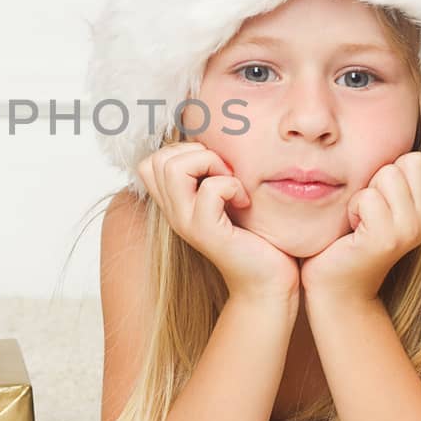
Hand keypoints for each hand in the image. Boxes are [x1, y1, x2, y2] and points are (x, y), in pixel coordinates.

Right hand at [137, 142, 300, 302]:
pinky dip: (232, 185)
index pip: (151, 161)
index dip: (182, 151)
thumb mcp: (227, 198)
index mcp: (174, 203)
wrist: (268, 281)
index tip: (214, 169)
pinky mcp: (206, 232)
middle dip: (196, 153)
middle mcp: (173, 212)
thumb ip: (212, 174)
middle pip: (158, 159)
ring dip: (210, 164)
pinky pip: (210, 189)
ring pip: (173, 168)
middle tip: (225, 173)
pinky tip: (245, 201)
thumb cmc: (255, 237)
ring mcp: (186, 223)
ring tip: (232, 184)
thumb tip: (213, 140)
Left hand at [299, 152, 420, 304]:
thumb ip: (398, 176)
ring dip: (364, 194)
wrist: (338, 287)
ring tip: (361, 220)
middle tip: (370, 209)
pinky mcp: (386, 239)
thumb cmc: (352, 237)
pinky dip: (352, 209)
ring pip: (388, 175)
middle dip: (380, 177)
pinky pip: (367, 197)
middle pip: (409, 161)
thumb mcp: (383, 202)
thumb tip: (403, 132)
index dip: (396, 169)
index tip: (383, 199)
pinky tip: (352, 230)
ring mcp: (411, 230)